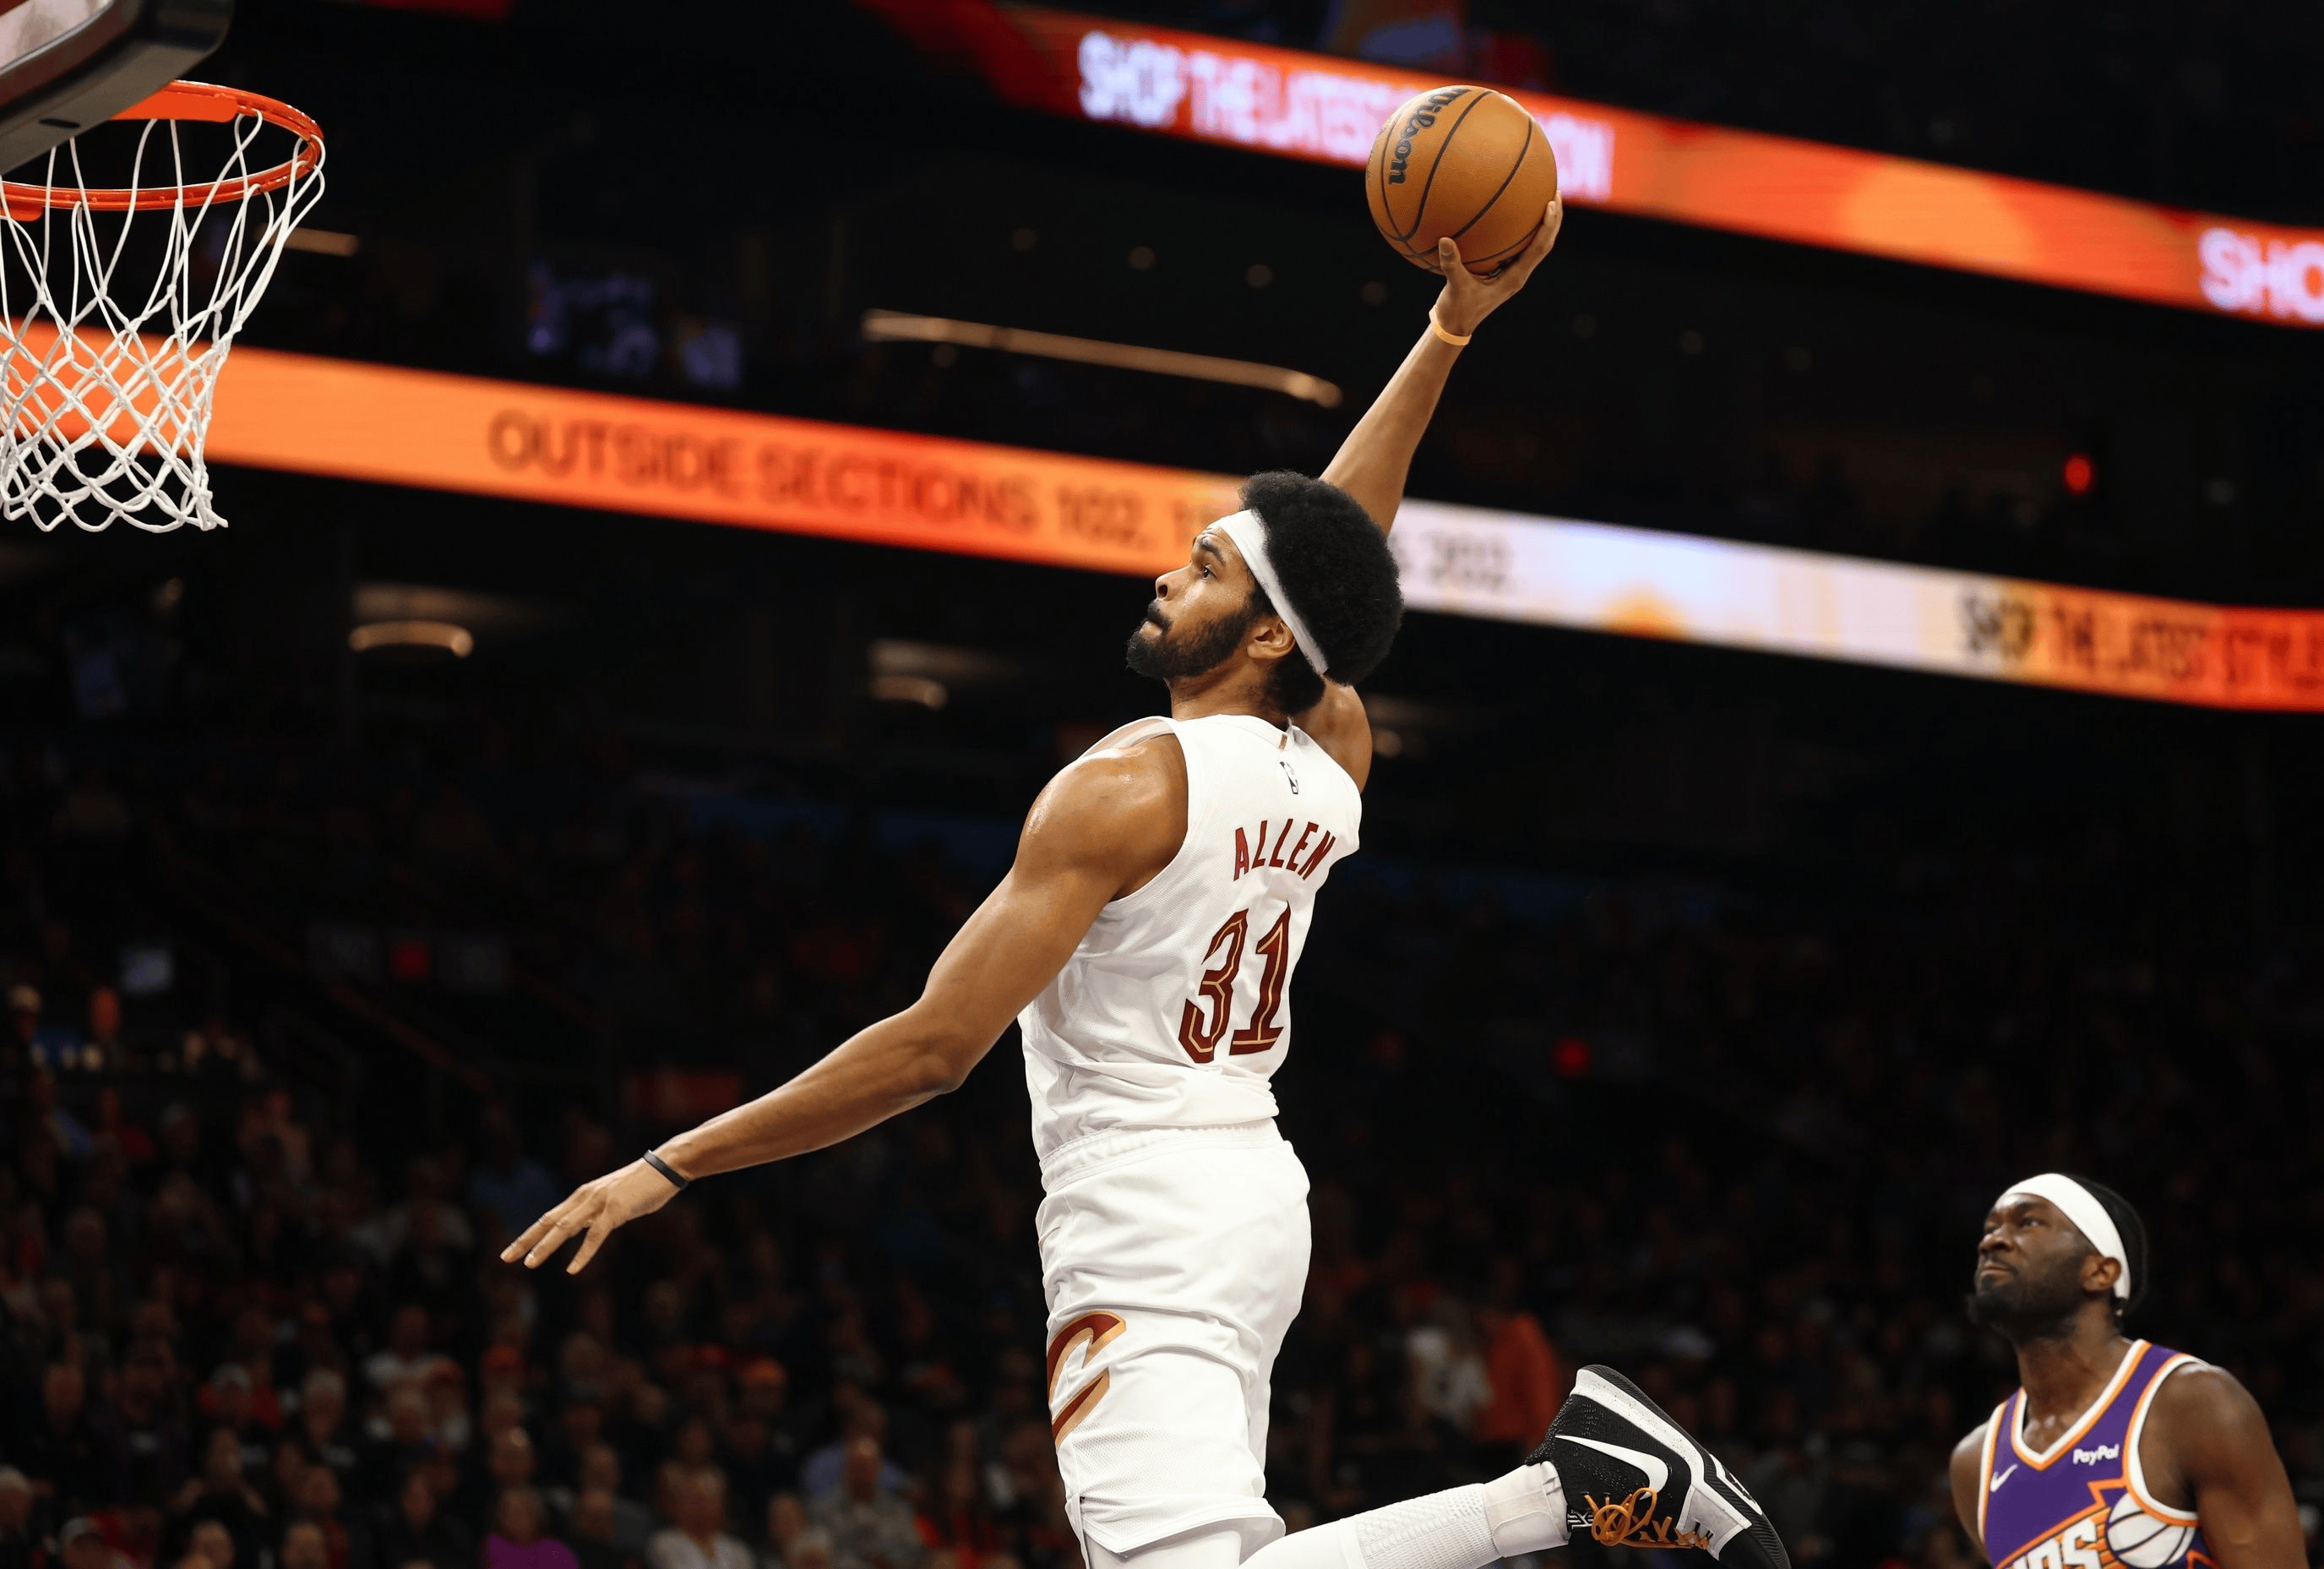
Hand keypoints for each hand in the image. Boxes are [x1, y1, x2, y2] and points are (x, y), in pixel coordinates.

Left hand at [499, 1158, 680, 1273]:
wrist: (666, 1167)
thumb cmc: (642, 1185)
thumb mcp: (612, 1201)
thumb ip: (595, 1214)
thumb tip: (583, 1229)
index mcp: (582, 1196)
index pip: (548, 1218)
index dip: (528, 1235)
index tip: (510, 1252)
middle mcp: (585, 1197)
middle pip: (548, 1222)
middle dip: (525, 1241)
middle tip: (505, 1258)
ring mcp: (600, 1202)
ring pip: (565, 1228)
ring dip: (546, 1247)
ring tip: (530, 1264)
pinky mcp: (616, 1210)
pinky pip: (596, 1235)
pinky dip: (583, 1253)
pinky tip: (573, 1269)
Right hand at [1433, 198, 1562, 337]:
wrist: (1455, 326)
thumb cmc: (1457, 310)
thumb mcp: (1454, 287)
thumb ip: (1451, 264)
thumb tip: (1444, 240)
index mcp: (1514, 278)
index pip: (1539, 248)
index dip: (1549, 226)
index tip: (1552, 203)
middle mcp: (1518, 274)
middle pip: (1544, 243)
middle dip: (1554, 219)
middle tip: (1556, 191)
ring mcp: (1512, 273)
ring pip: (1535, 245)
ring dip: (1543, 224)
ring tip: (1544, 198)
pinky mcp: (1503, 272)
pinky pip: (1517, 247)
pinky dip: (1521, 231)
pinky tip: (1512, 215)